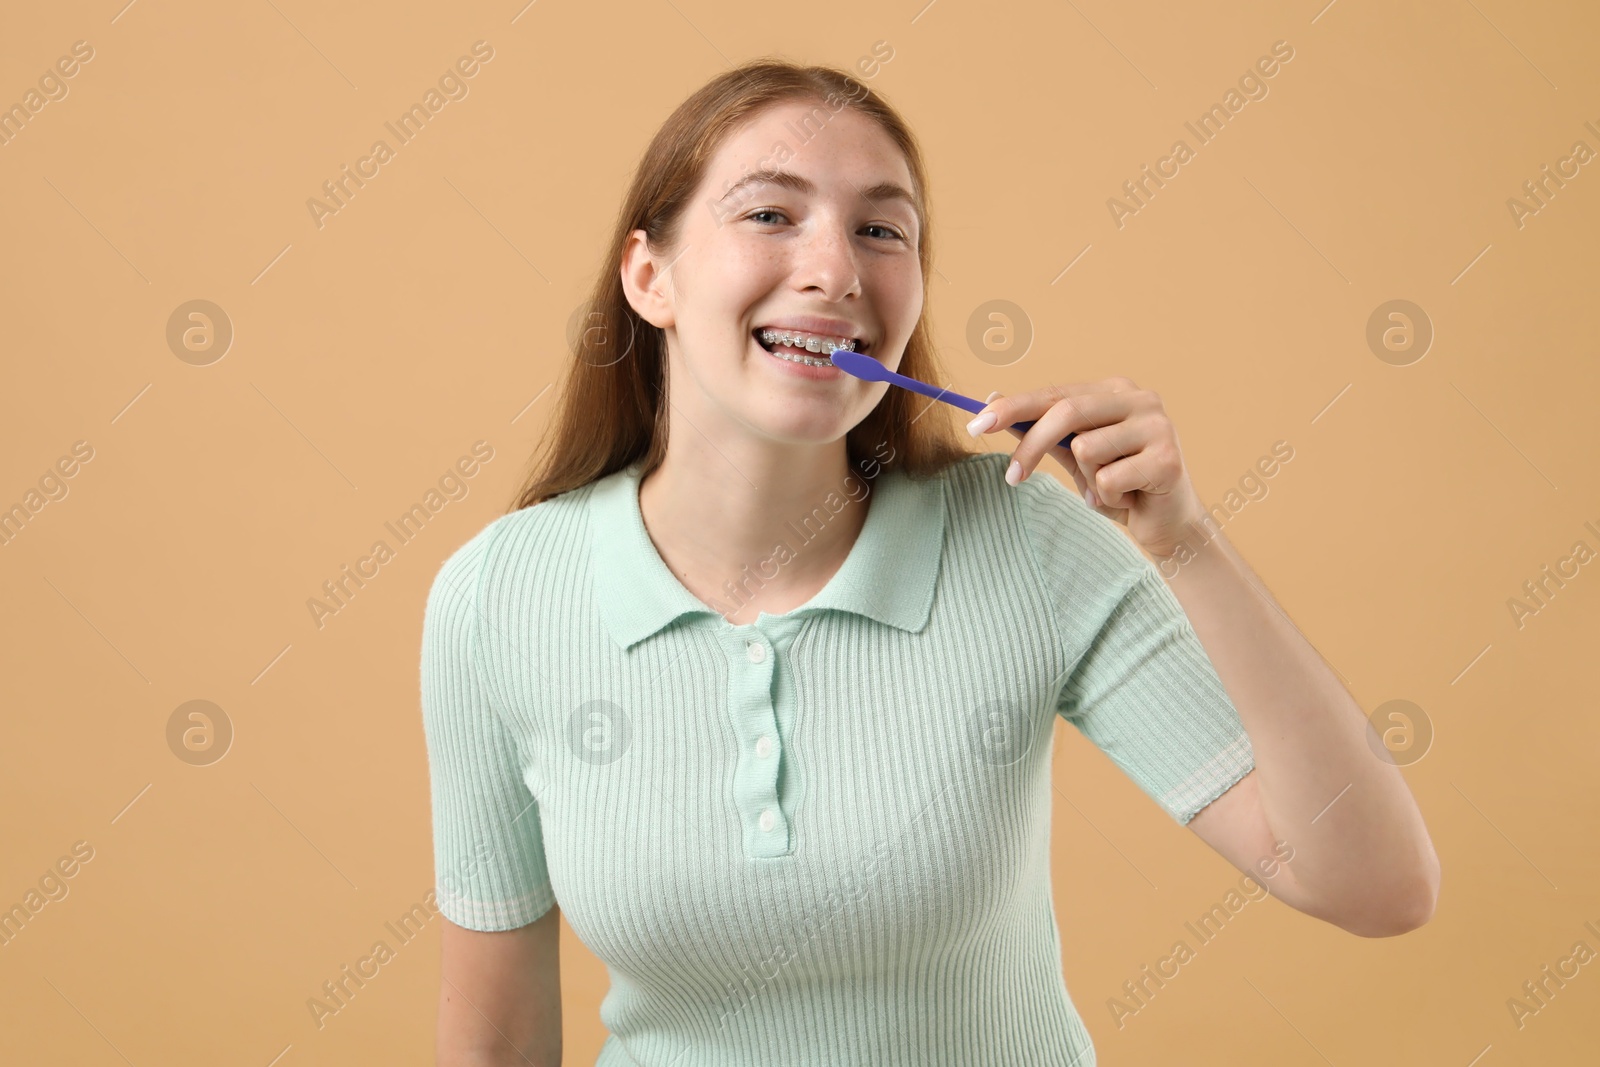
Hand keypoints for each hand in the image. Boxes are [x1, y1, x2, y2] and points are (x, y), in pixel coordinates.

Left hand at [968, 379, 1205, 558]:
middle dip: (1031, 446)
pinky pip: (1108, 481)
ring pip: (1086, 451)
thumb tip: (990, 398)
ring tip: (1110, 489)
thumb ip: (1040, 428)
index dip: (1013, 407)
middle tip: (1011, 478)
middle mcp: (1138, 398)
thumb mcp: (1074, 455)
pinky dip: (1107, 499)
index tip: (976, 425)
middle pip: (1067, 413)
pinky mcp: (1168, 458)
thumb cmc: (1119, 485)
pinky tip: (1130, 499)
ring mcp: (1157, 425)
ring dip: (1086, 481)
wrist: (1168, 524)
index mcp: (1114, 391)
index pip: (1054, 393)